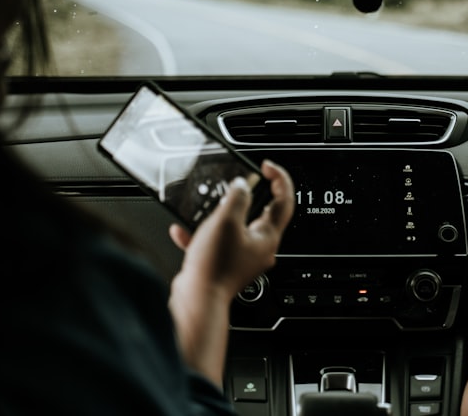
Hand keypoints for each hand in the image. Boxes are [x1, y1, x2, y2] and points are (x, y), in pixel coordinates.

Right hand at [166, 160, 293, 380]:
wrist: (196, 302)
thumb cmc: (215, 267)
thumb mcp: (226, 221)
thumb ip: (237, 198)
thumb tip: (242, 185)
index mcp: (267, 237)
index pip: (284, 202)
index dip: (279, 179)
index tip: (268, 167)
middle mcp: (258, 249)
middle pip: (260, 214)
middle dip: (246, 197)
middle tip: (237, 184)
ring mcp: (240, 258)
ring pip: (234, 229)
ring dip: (218, 216)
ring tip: (206, 206)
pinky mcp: (222, 266)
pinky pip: (213, 244)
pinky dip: (200, 235)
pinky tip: (183, 230)